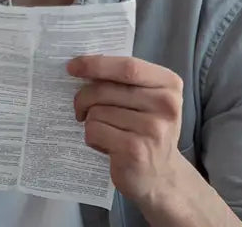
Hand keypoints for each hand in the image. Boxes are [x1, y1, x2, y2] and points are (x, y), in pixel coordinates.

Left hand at [68, 55, 189, 205]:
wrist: (161, 177)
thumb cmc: (147, 131)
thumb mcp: (148, 101)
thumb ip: (125, 82)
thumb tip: (82, 67)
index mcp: (169, 84)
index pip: (128, 66)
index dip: (96, 64)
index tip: (72, 66)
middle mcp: (166, 104)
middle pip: (106, 89)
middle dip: (84, 96)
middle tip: (80, 108)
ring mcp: (152, 128)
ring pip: (97, 111)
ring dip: (91, 121)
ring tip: (106, 132)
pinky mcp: (135, 150)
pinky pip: (95, 131)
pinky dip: (92, 137)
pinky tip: (106, 145)